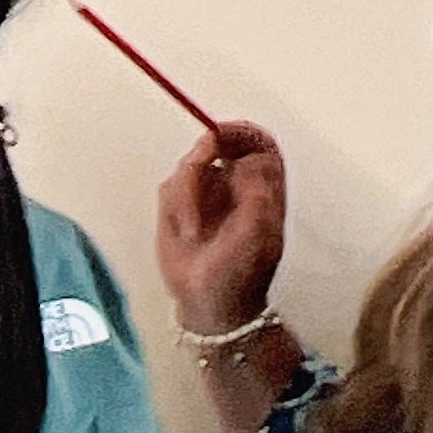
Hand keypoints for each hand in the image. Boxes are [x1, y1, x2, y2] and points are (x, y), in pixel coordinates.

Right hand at [155, 121, 286, 333]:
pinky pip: (170, 186)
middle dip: (203, 156)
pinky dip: (175, 206)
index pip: (256, 142)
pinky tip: (186, 232)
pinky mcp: (179, 202)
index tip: (220, 135)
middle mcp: (234, 182)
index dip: (240, 131)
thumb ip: (257, 196)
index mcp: (262, 186)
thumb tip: (249, 161)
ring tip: (195, 230)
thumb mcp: (257, 236)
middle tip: (197, 165)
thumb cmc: (239, 273)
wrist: (208, 301)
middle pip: (218, 144)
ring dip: (187, 193)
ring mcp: (205, 191)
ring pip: (189, 165)